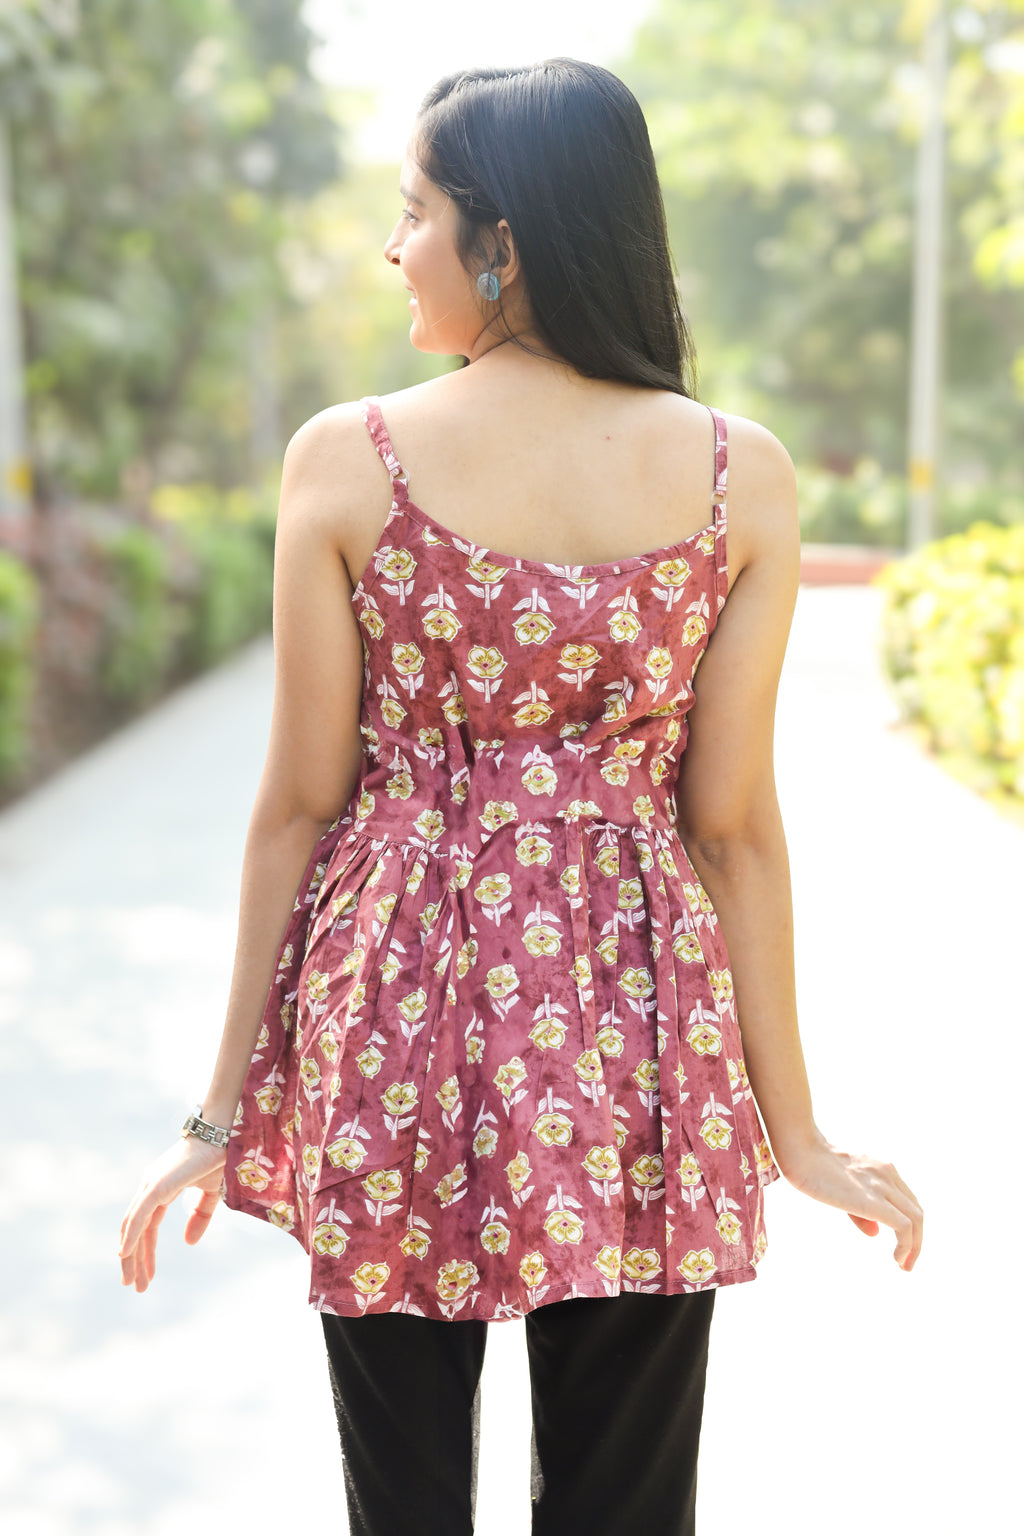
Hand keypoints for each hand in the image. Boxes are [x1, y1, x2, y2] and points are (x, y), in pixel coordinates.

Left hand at [119, 1135, 227, 1292]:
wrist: (222, 1135)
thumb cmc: (217, 1157)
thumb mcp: (210, 1194)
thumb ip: (199, 1216)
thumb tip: (188, 1243)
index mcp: (160, 1189)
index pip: (146, 1226)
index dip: (145, 1252)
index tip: (147, 1277)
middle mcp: (149, 1187)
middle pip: (134, 1230)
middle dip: (133, 1260)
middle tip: (134, 1286)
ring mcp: (151, 1185)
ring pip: (132, 1226)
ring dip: (129, 1255)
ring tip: (131, 1281)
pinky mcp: (157, 1186)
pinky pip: (139, 1216)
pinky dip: (131, 1236)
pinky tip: (125, 1254)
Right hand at [778, 1131, 923, 1270]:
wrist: (800, 1150)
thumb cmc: (810, 1165)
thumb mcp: (842, 1186)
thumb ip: (860, 1210)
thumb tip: (876, 1233)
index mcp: (881, 1167)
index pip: (907, 1200)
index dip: (909, 1224)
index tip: (900, 1245)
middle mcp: (888, 1174)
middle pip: (916, 1211)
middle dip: (916, 1239)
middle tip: (905, 1262)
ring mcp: (882, 1186)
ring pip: (916, 1220)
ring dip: (915, 1247)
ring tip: (904, 1265)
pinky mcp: (874, 1201)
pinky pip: (904, 1227)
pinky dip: (907, 1246)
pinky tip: (896, 1259)